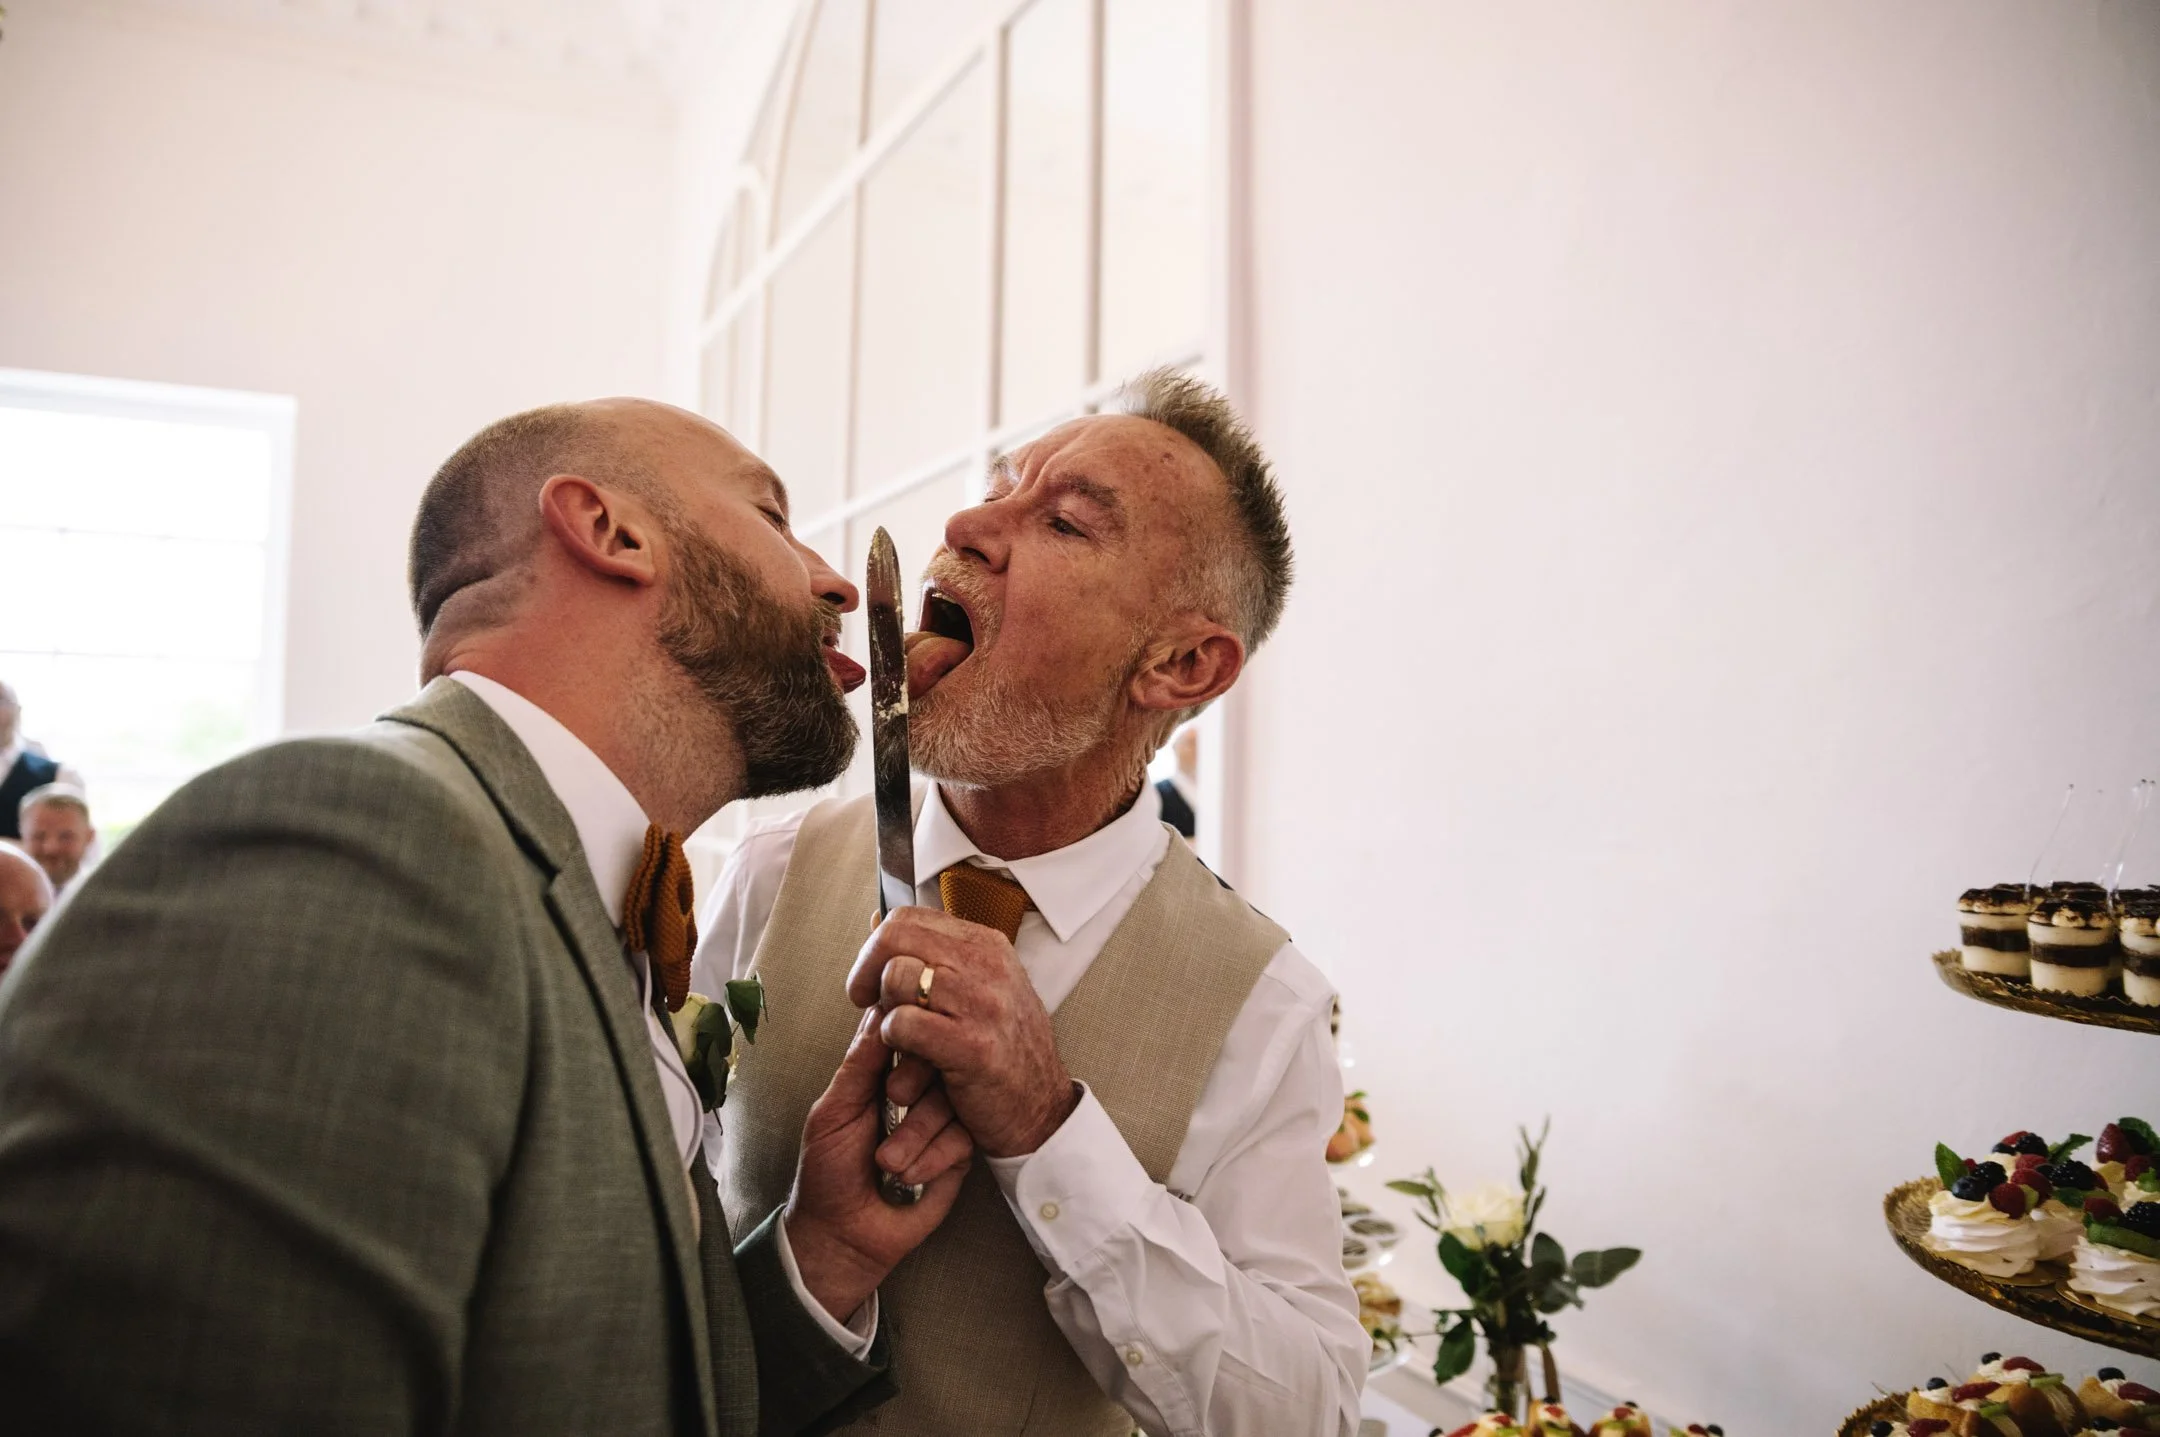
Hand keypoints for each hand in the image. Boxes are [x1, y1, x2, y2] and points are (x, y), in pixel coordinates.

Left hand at [783, 1007, 972, 1324]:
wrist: (842, 1235)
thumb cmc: (828, 1174)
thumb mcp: (834, 1111)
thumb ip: (858, 1063)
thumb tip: (879, 1008)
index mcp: (883, 1074)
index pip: (909, 1034)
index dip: (910, 1034)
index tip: (904, 1043)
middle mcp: (917, 1092)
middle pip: (940, 1060)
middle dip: (914, 1084)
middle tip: (891, 1105)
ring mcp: (940, 1121)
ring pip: (954, 1099)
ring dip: (917, 1132)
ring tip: (886, 1161)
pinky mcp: (959, 1154)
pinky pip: (963, 1137)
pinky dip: (933, 1157)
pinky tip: (907, 1176)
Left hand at [846, 906, 1080, 1160]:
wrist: (1042, 1110)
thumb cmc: (1002, 1051)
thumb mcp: (979, 988)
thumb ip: (932, 957)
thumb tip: (877, 919)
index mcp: (986, 945)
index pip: (909, 917)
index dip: (876, 945)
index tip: (870, 976)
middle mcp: (988, 965)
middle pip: (895, 938)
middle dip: (866, 970)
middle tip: (863, 1000)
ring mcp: (983, 1004)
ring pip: (897, 977)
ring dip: (884, 1008)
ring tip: (896, 1031)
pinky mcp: (973, 1046)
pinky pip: (904, 1023)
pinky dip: (892, 1039)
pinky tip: (907, 1052)